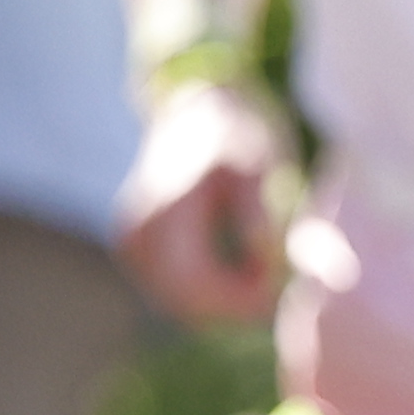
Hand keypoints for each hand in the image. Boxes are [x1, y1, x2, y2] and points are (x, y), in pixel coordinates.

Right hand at [113, 77, 290, 328]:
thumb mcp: (259, 163)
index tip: (281, 295)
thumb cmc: (239, 132)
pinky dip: (206, 289)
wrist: (202, 107)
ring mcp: (132, 241)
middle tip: (279, 296)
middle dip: (233, 307)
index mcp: (166, 212)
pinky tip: (243, 272)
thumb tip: (266, 262)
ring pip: (176, 299)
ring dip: (220, 302)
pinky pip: (171, 285)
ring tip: (267, 279)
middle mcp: (139, 231)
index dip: (239, 301)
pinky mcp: (136, 245)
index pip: (196, 285)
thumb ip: (257, 213)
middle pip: (184, 301)